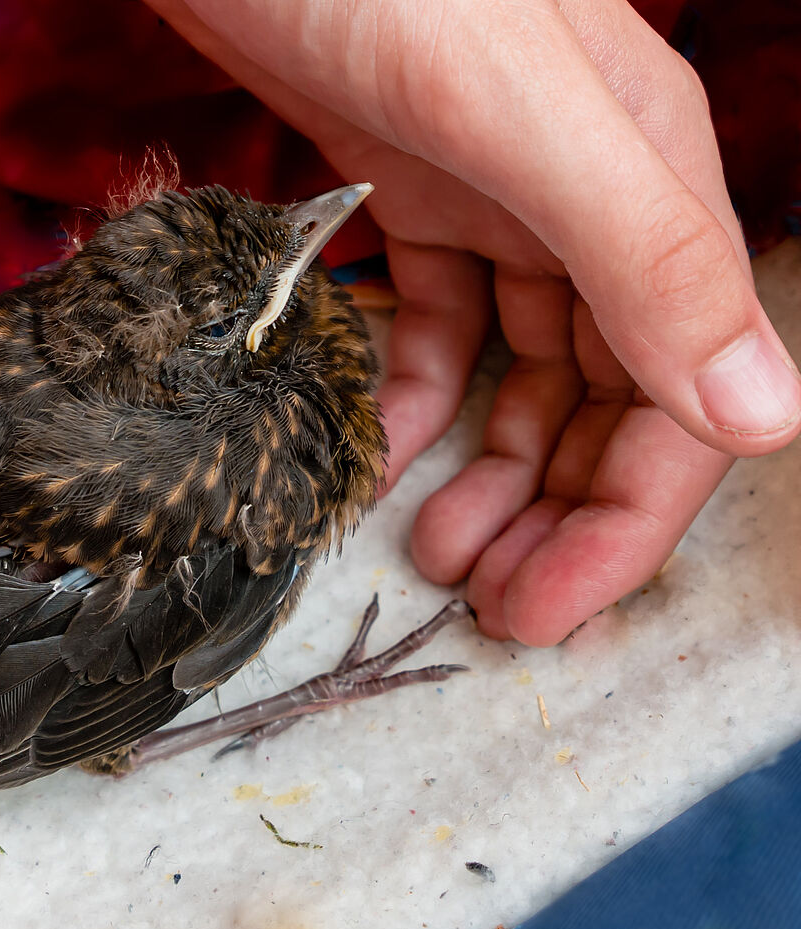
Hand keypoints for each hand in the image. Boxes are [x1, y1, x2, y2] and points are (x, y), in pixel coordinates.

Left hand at [147, 0, 800, 643]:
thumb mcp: (524, 110)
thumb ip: (642, 250)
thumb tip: (761, 416)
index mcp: (648, 192)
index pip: (678, 396)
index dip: (626, 519)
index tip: (548, 610)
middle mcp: (587, 204)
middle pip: (604, 396)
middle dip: (555, 510)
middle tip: (482, 600)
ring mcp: (497, 197)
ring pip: (521, 369)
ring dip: (489, 465)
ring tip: (432, 545)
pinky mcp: (408, 189)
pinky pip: (430, 317)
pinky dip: (409, 389)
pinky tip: (375, 447)